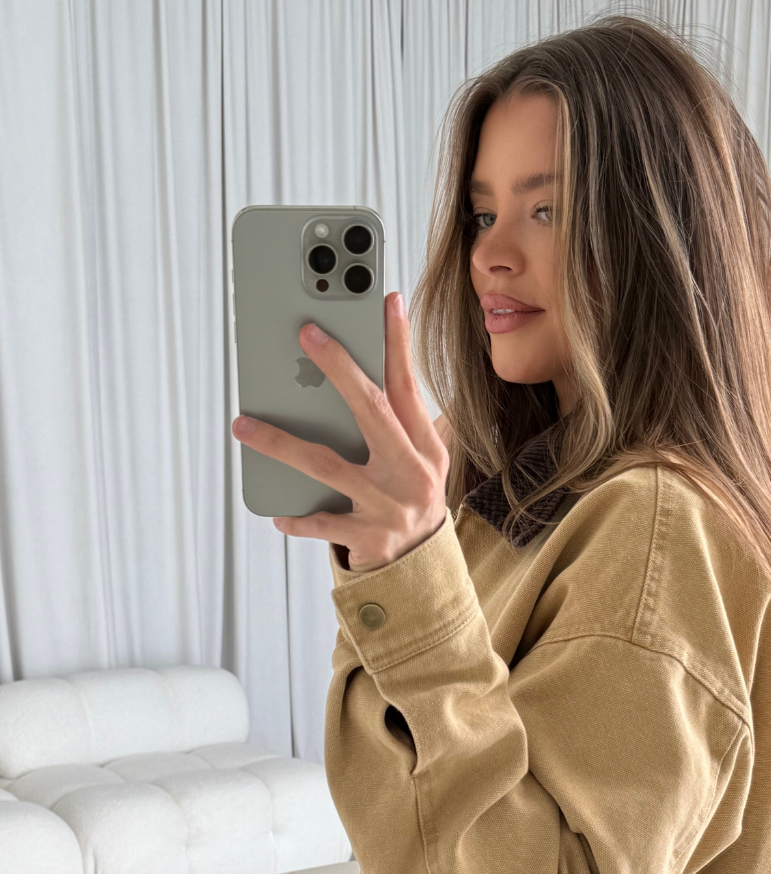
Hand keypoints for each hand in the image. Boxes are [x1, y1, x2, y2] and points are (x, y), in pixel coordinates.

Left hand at [231, 292, 449, 573]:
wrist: (422, 571)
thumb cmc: (409, 502)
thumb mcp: (418, 462)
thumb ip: (395, 423)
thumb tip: (351, 373)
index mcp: (425, 449)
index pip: (408, 387)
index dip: (398, 343)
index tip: (386, 301)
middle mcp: (411, 473)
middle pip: (371, 411)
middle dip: (339, 369)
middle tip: (307, 334)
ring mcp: (388, 507)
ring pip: (328, 466)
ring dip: (281, 444)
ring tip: (243, 425)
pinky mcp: (368, 538)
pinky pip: (321, 523)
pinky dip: (296, 518)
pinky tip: (277, 513)